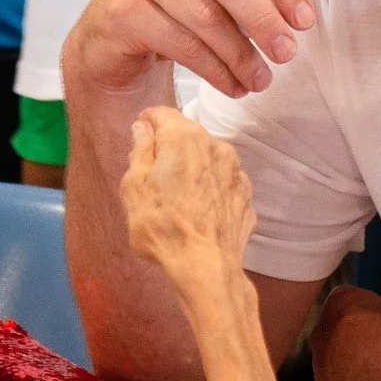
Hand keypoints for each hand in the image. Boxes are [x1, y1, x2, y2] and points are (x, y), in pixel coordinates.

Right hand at [66, 0, 314, 100]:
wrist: (112, 35)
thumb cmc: (177, 6)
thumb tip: (297, 19)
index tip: (305, 22)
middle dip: (264, 21)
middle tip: (287, 55)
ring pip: (205, 17)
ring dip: (241, 56)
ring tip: (260, 81)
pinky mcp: (122, 10)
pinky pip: (181, 44)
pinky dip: (215, 70)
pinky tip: (232, 86)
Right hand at [121, 106, 254, 285]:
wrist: (206, 266)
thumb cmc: (163, 226)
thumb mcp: (134, 186)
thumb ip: (140, 150)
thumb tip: (144, 129)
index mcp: (184, 138)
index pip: (163, 113)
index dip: (148, 121)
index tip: (140, 133)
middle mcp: (215, 146)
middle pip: (188, 134)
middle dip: (170, 147)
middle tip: (152, 172)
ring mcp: (236, 171)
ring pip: (208, 157)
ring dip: (193, 167)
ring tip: (176, 196)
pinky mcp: (246, 195)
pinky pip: (222, 182)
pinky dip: (210, 189)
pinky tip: (197, 210)